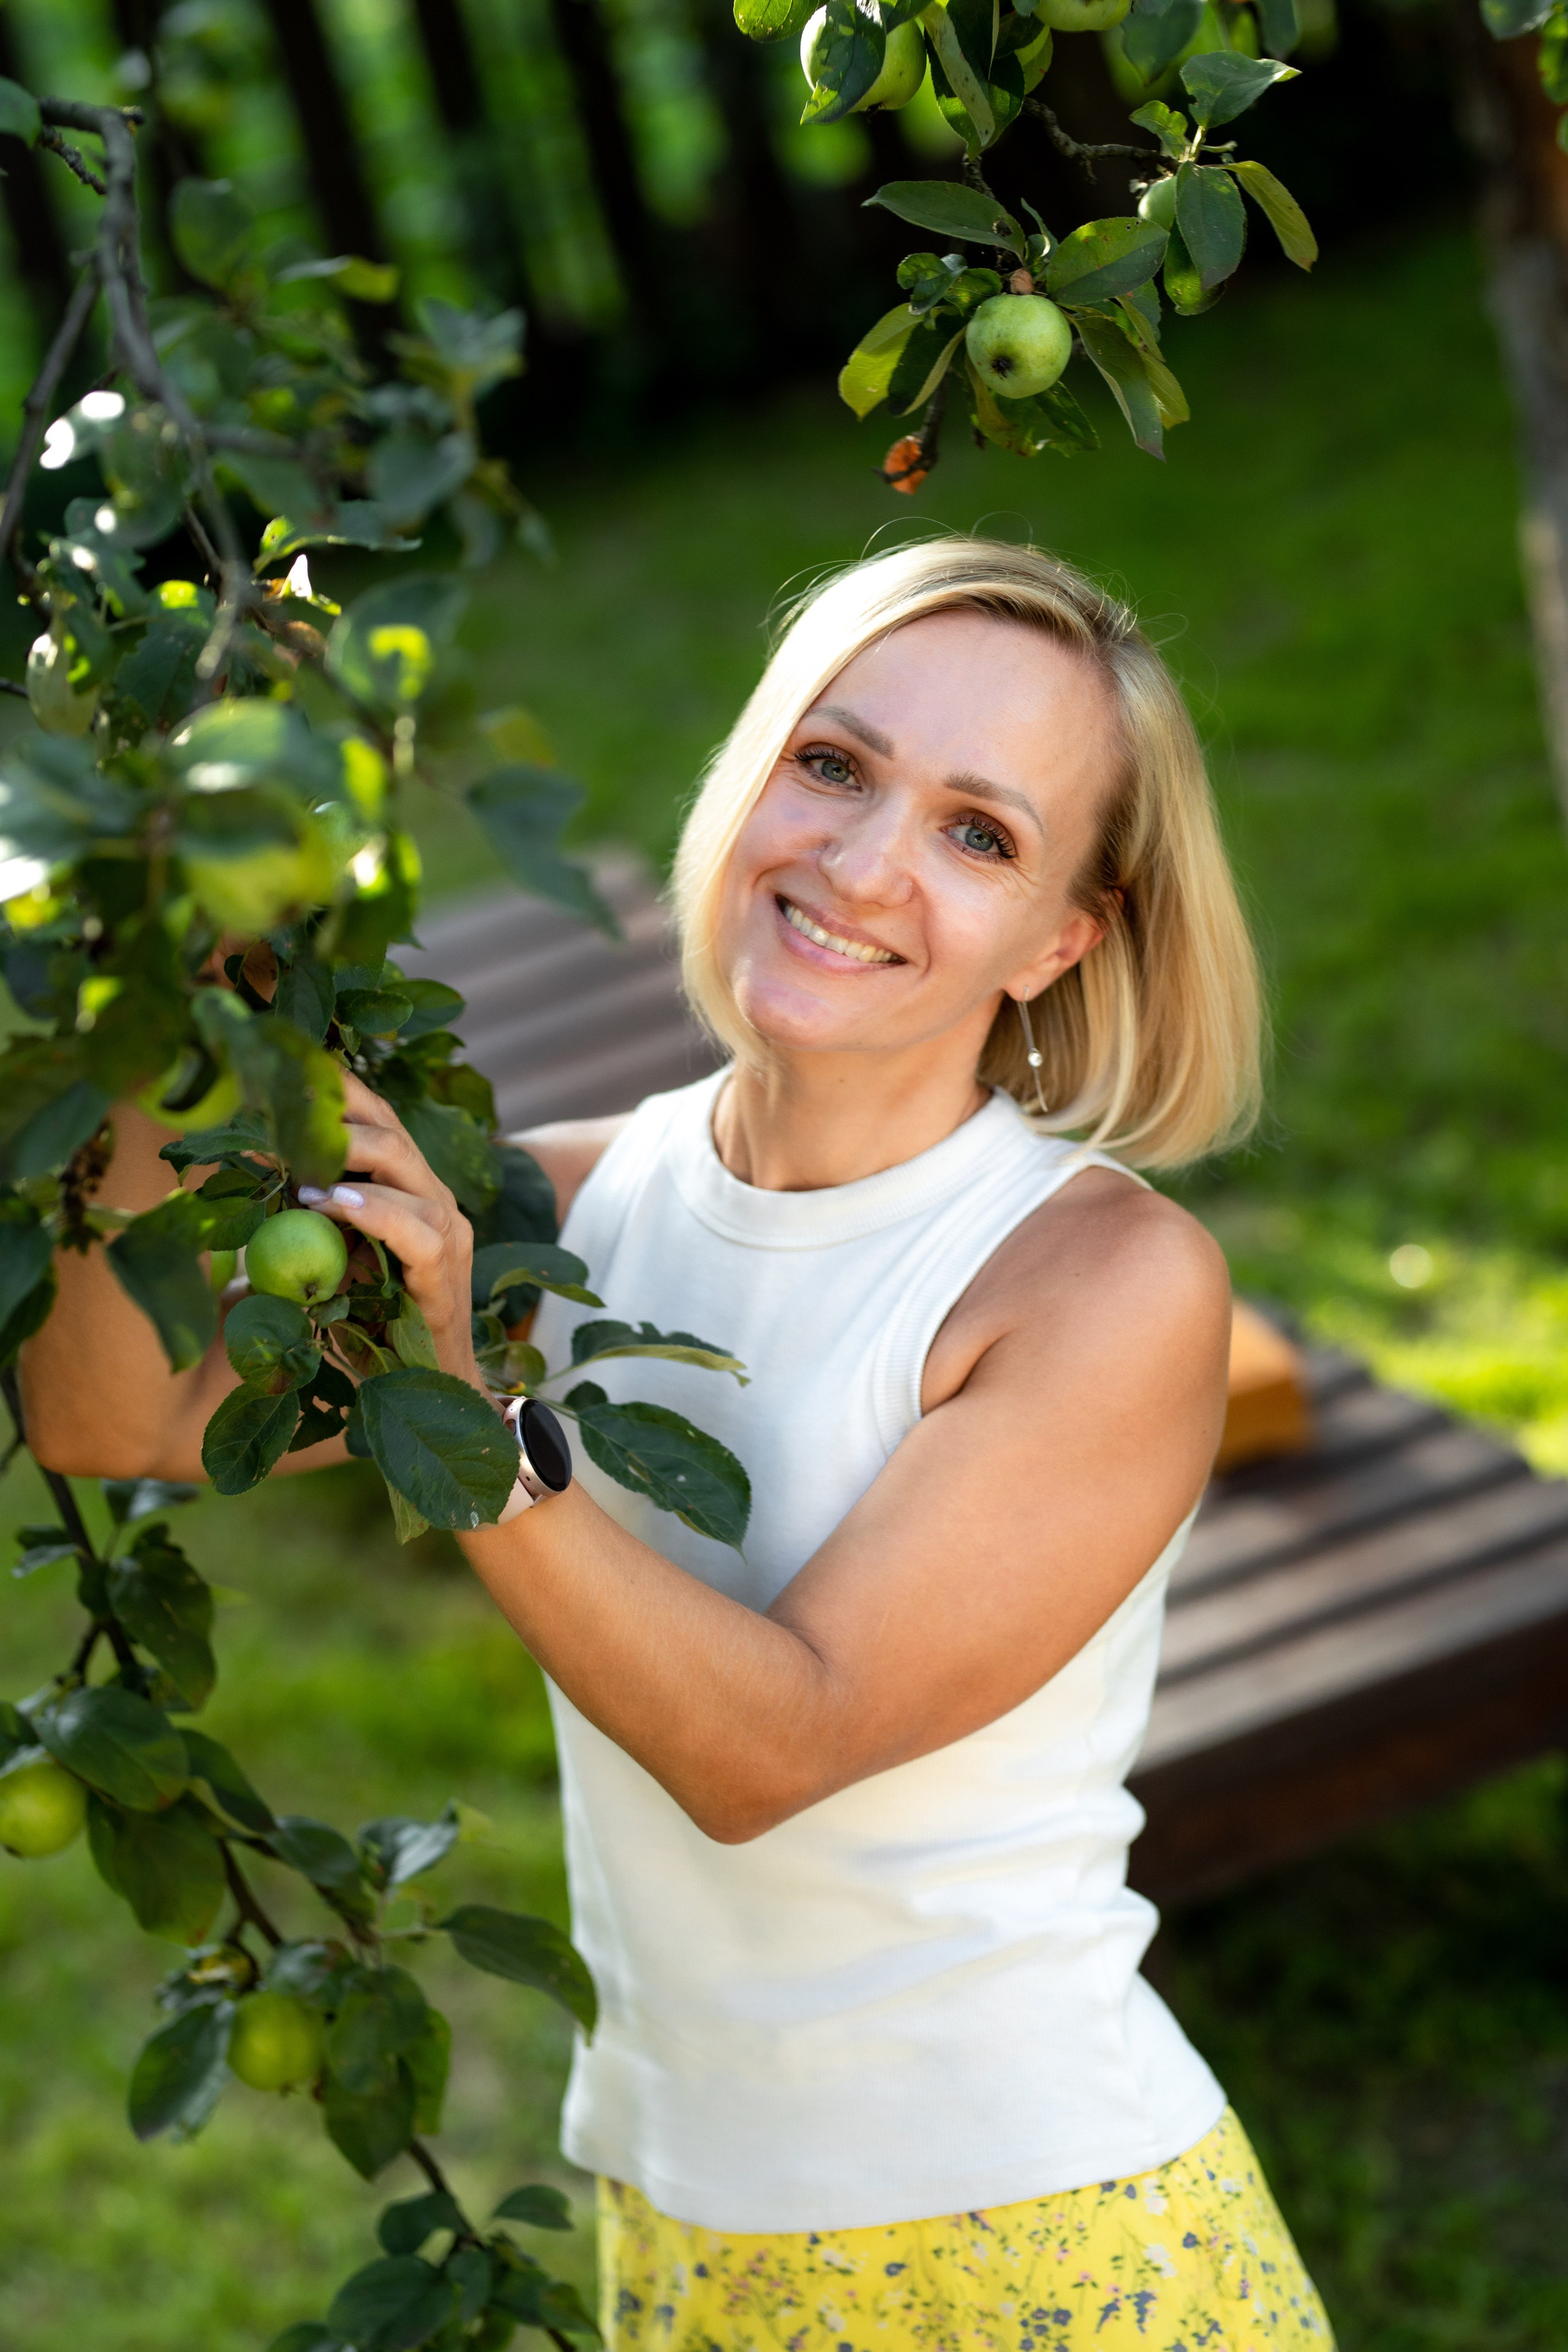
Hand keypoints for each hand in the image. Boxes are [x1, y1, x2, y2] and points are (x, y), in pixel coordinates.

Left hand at [297, 1070, 480, 1389]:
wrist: (429, 1390)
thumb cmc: (373, 1325)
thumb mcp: (330, 1259)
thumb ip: (305, 1222)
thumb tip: (242, 1181)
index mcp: (408, 1188)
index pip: (377, 1120)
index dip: (335, 1091)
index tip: (281, 1069)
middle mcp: (433, 1199)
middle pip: (390, 1128)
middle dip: (334, 1110)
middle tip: (277, 1104)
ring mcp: (448, 1232)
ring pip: (405, 1168)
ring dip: (346, 1156)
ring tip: (296, 1160)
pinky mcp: (446, 1272)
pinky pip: (417, 1229)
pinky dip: (375, 1211)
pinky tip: (335, 1203)